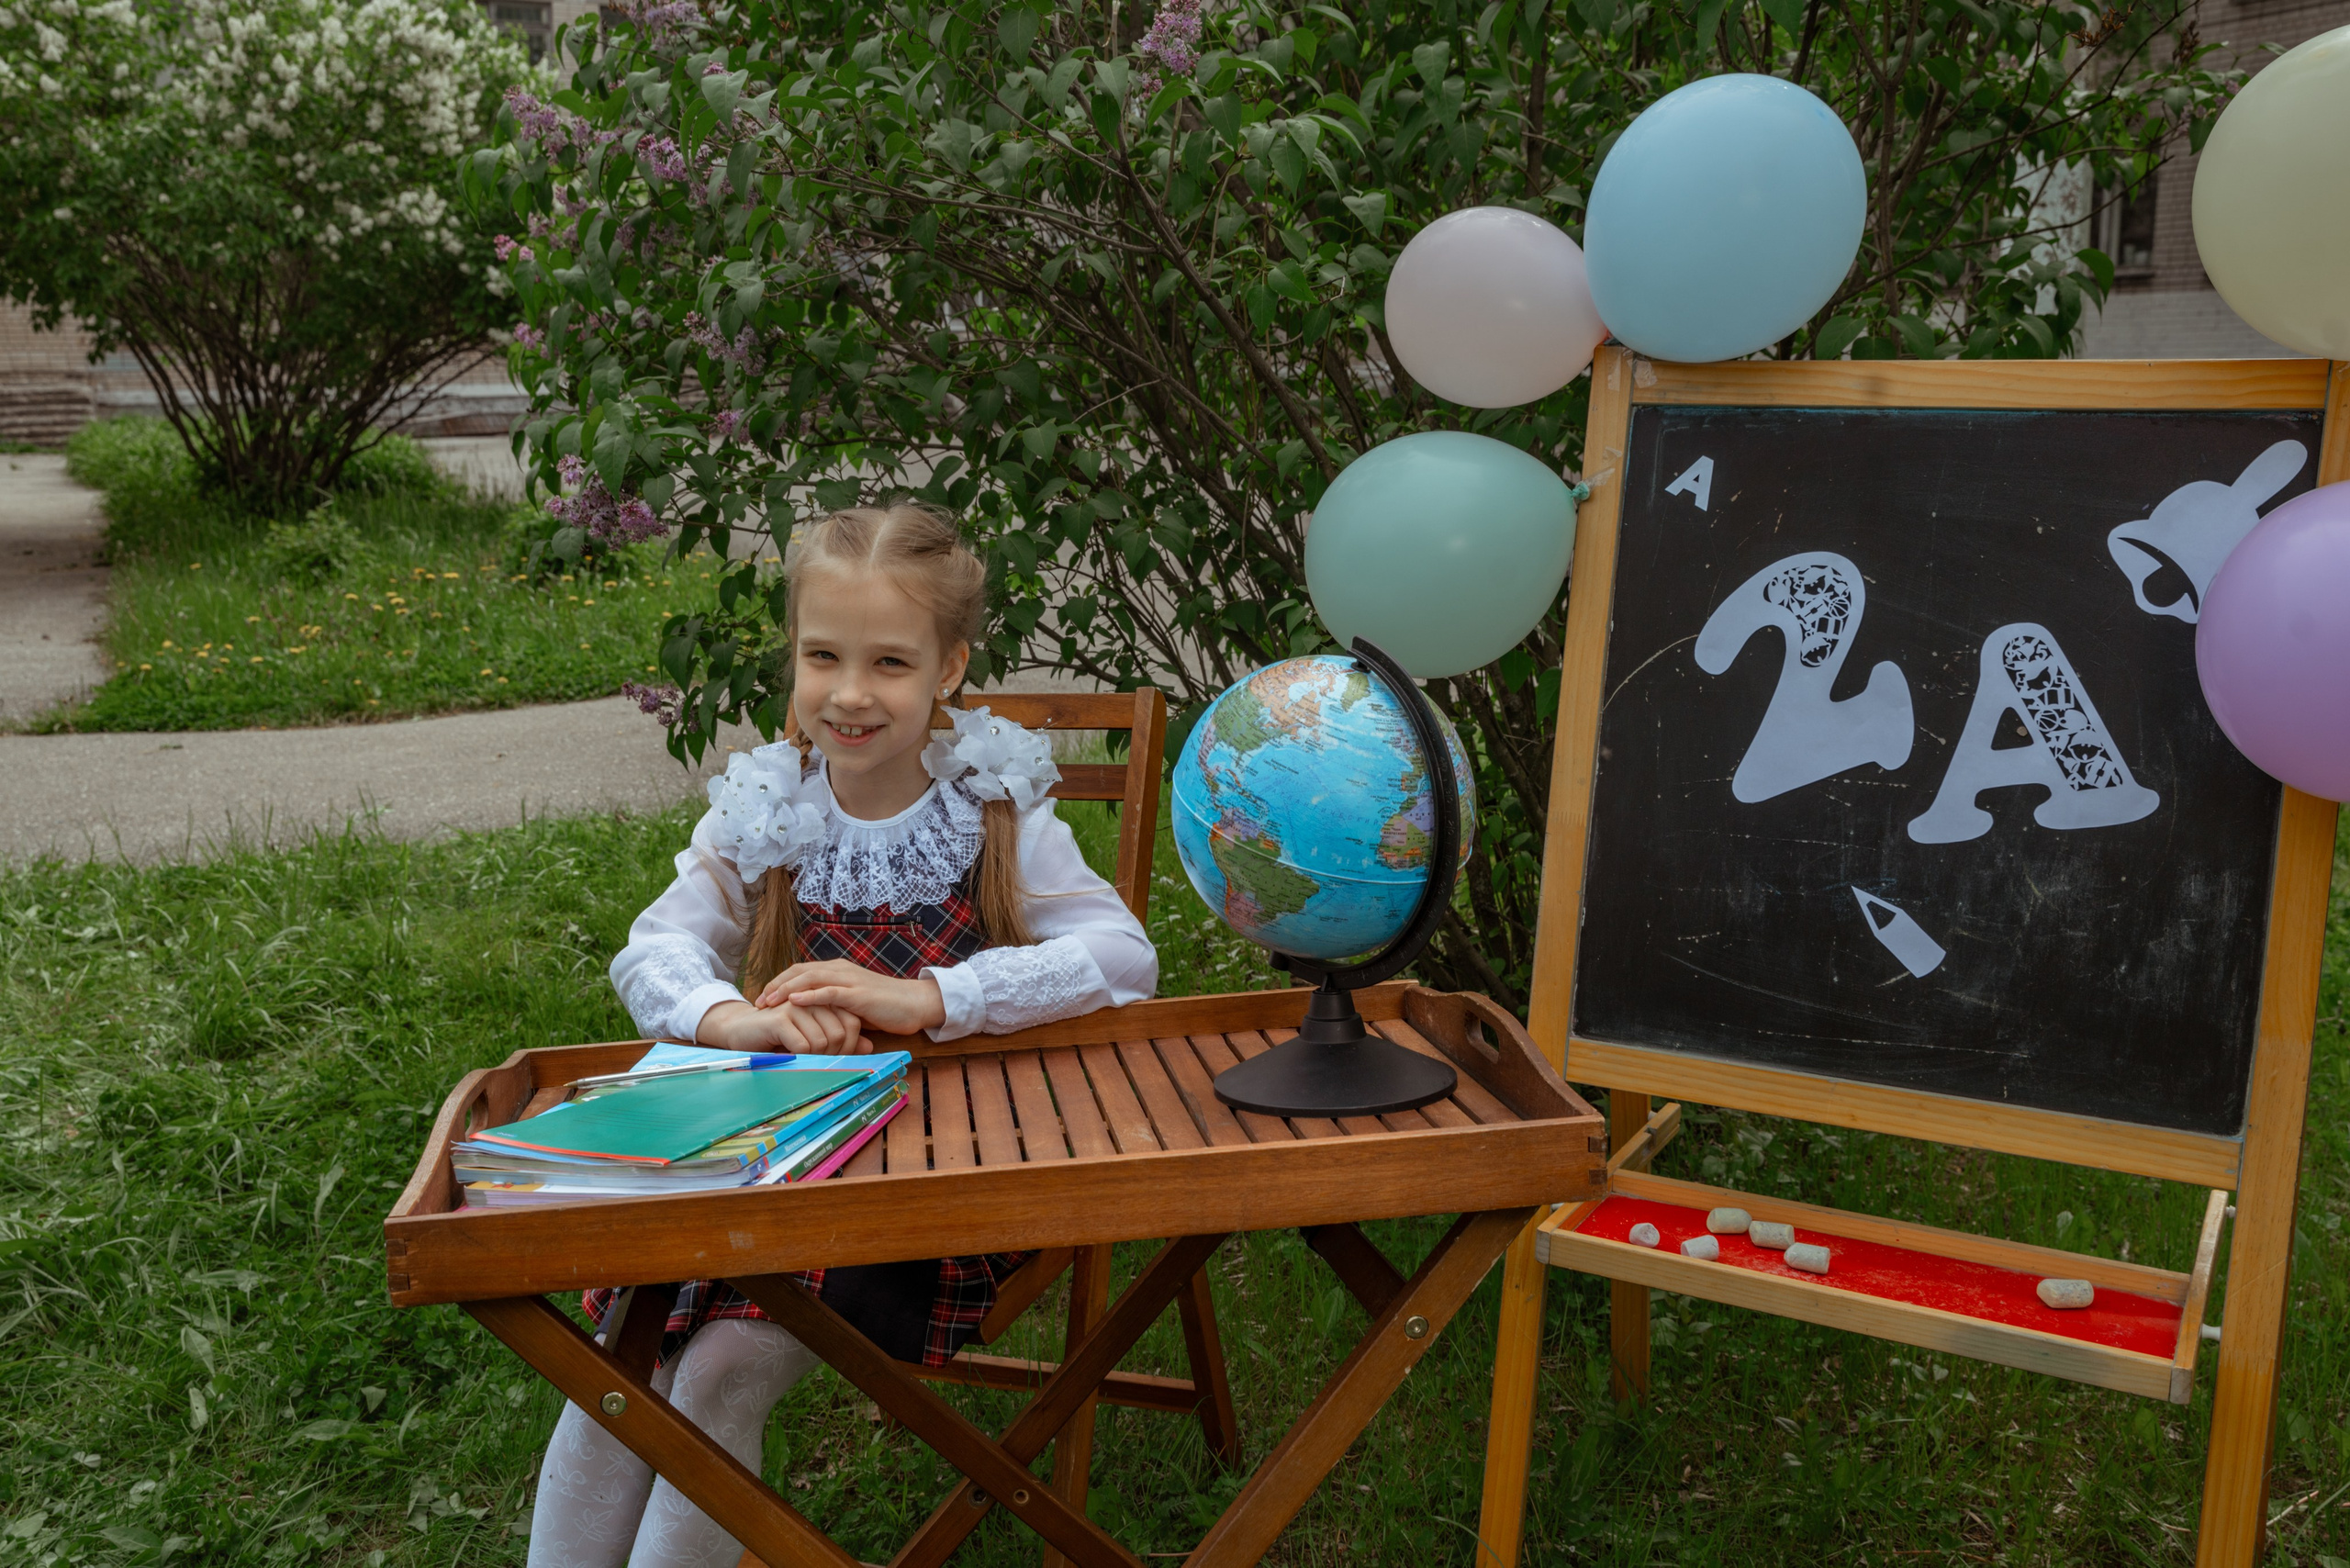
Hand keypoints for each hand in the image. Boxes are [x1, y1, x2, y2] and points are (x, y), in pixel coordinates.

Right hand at [695, 998, 867, 1054]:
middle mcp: (812, 999)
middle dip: (831, 1055)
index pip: (852, 1023)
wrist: (743, 1032)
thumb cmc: (781, 1036)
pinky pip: (803, 1046)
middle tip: (815, 1060)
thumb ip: (843, 1041)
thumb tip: (870, 1047)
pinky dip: (799, 1057)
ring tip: (799, 1055)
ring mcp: (796, 1006)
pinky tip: (787, 1053)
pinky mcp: (780, 1018)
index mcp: (823, 999)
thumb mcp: (815, 1037)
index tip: (835, 1057)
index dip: (849, 1045)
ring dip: (813, 1057)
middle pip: (839, 1034)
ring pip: (822, 1042)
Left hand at [754, 959, 946, 1035]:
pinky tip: (794, 1001)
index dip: (780, 982)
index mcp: (838, 971)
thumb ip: (834, 1007)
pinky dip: (809, 995)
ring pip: (809, 978)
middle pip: (799, 970)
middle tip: (758, 1001)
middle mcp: (840, 970)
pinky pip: (829, 992)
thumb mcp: (853, 1004)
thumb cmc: (886, 1007)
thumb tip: (814, 1020)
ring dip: (786, 989)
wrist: (916, 1004)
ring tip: (768, 1001)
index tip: (763, 999)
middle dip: (775, 985)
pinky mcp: (858, 994)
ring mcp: (849, 980)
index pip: (801, 971)